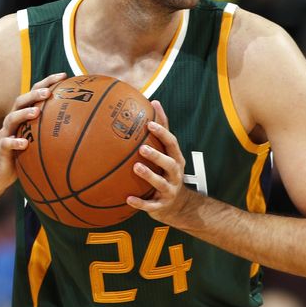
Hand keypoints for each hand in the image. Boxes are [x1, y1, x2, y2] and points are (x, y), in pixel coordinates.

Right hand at [0, 72, 66, 191]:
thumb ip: (55, 129)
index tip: (64, 75)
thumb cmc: (25, 154)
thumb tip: (85, 124)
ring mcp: (6, 133)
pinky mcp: (2, 149)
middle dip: (34, 93)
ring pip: (12, 118)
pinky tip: (24, 144)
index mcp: (24, 115)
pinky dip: (15, 142)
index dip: (48, 82)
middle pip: (21, 101)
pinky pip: (7, 143)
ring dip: (24, 113)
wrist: (0, 173)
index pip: (34, 93)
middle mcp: (14, 120)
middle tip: (48, 92)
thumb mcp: (41, 139)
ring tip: (36, 112)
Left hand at [127, 100, 197, 223]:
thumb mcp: (167, 151)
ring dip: (149, 176)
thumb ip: (161, 129)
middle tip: (141, 148)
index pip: (172, 144)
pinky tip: (127, 199)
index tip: (149, 124)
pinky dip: (140, 203)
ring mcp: (170, 190)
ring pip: (161, 184)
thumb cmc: (167, 171)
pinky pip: (151, 206)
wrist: (178, 205)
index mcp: (176, 159)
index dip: (162, 134)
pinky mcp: (162, 206)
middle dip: (157, 155)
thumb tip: (154, 101)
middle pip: (170, 163)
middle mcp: (176, 174)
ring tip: (136, 167)